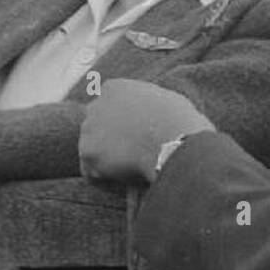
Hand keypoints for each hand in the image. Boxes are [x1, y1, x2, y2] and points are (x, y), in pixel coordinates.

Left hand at [79, 79, 213, 184]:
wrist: (175, 143)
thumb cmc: (182, 124)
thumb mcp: (167, 102)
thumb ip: (148, 106)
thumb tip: (153, 118)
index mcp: (115, 88)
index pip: (109, 106)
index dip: (121, 124)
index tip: (133, 137)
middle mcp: (97, 104)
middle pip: (96, 126)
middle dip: (110, 140)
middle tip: (129, 156)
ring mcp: (89, 127)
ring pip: (93, 149)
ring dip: (109, 161)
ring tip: (132, 170)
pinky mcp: (88, 152)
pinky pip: (92, 172)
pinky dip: (107, 180)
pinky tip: (127, 181)